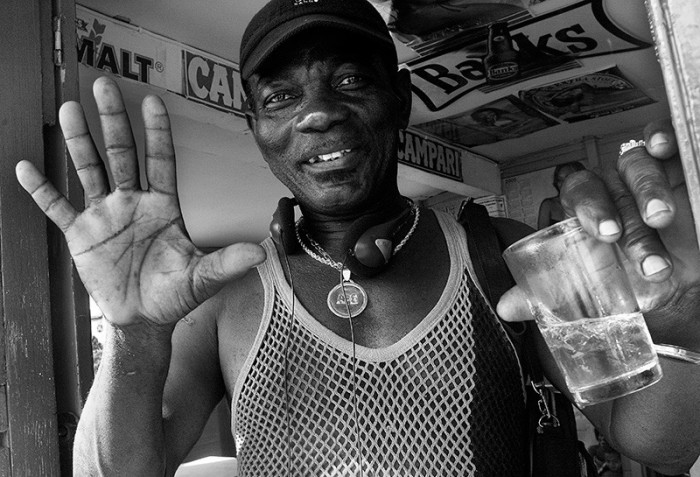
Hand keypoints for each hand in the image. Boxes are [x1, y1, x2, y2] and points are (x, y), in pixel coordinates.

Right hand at [16, 76, 265, 325]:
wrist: (142, 319)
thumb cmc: (174, 295)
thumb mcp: (201, 279)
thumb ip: (225, 264)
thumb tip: (260, 252)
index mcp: (163, 206)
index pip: (161, 161)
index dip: (157, 132)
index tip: (153, 100)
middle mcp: (133, 202)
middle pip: (122, 153)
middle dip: (113, 119)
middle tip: (103, 83)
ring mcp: (105, 215)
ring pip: (89, 169)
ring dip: (79, 141)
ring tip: (70, 110)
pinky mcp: (81, 233)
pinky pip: (58, 206)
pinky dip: (41, 189)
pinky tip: (27, 167)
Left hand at [498, 119, 699, 349]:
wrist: (681, 295)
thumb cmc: (632, 286)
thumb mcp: (594, 295)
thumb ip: (549, 294)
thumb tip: (506, 308)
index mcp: (587, 212)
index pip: (576, 193)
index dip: (587, 206)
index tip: (604, 233)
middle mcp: (613, 190)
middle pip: (606, 182)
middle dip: (615, 207)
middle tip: (624, 234)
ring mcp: (645, 178)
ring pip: (638, 166)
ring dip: (649, 190)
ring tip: (661, 220)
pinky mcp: (678, 171)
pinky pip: (668, 144)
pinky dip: (664, 138)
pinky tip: (663, 148)